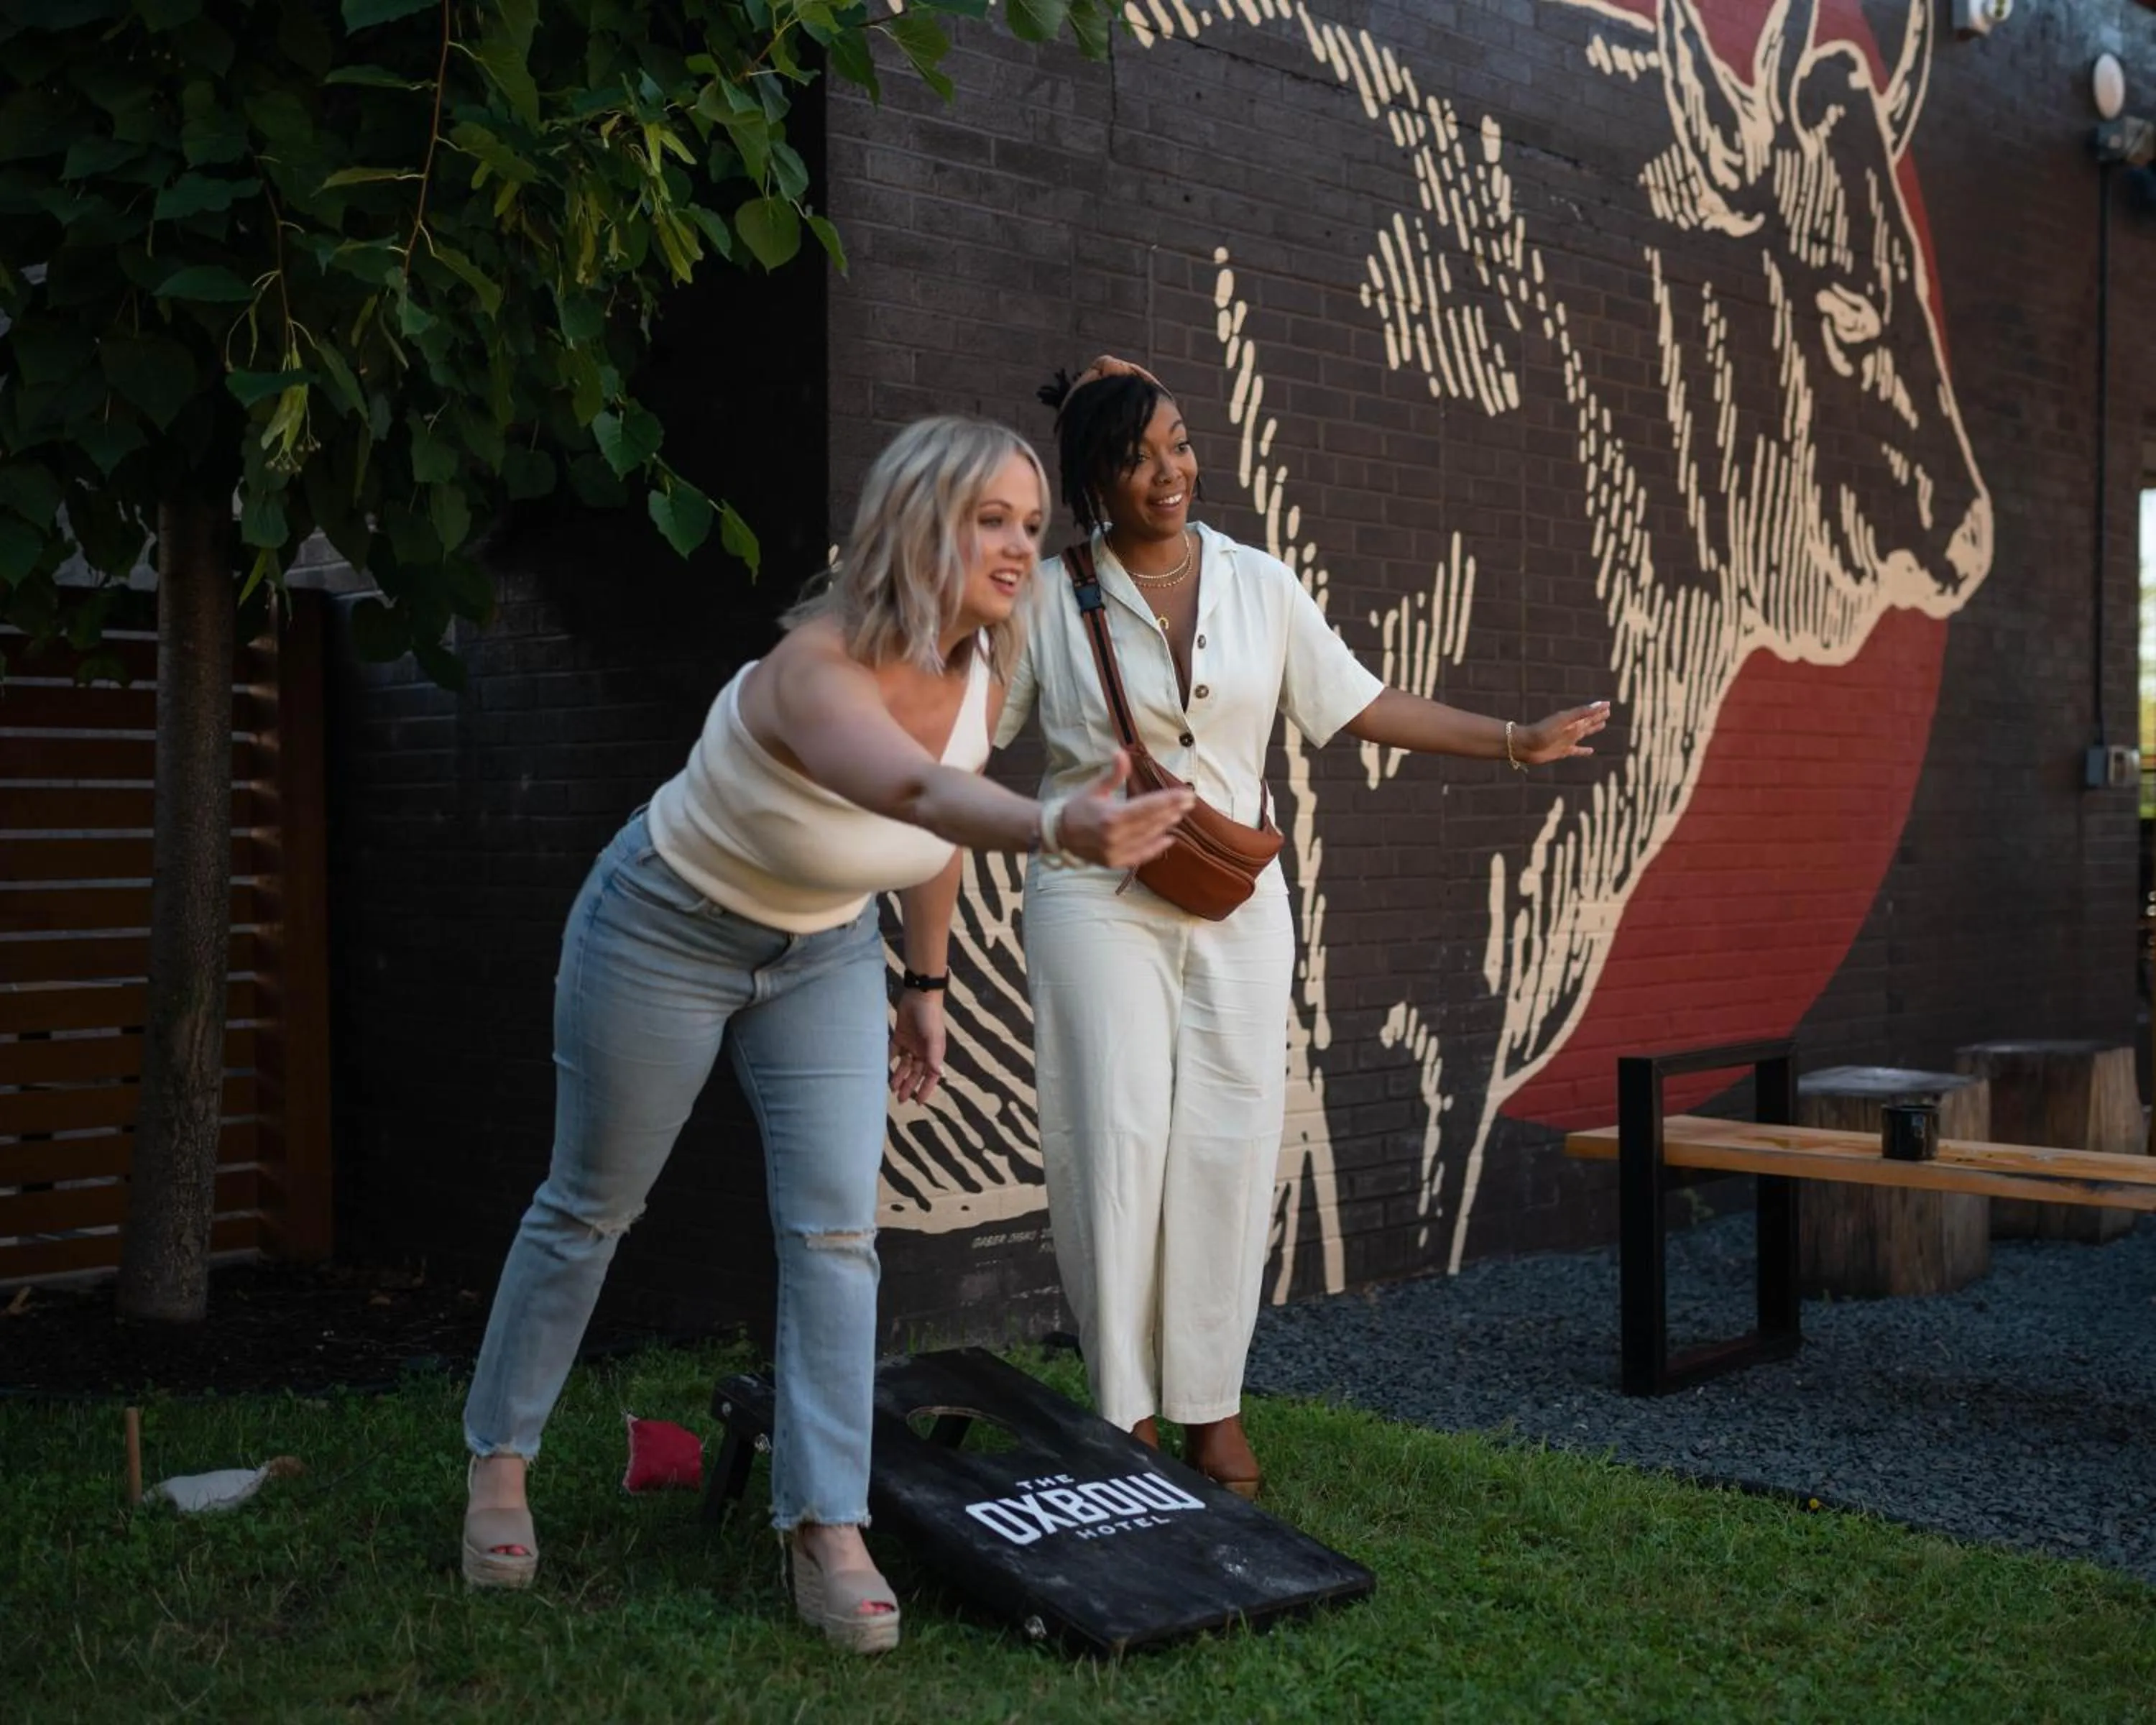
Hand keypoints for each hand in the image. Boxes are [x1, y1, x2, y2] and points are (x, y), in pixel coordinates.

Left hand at [888, 989, 944, 1104]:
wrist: (919, 995)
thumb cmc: (930, 1017)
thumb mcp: (934, 1038)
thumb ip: (934, 1056)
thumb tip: (937, 1074)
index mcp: (933, 1053)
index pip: (930, 1076)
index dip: (925, 1089)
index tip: (919, 1103)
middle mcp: (923, 1051)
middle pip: (915, 1073)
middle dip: (909, 1086)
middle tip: (899, 1099)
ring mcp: (911, 1044)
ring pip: (904, 1065)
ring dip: (899, 1076)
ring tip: (891, 1088)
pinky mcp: (900, 1036)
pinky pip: (893, 1051)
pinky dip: (889, 1060)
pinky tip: (882, 1069)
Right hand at [1051, 751, 1195, 868]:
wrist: (1059, 834)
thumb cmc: (1078, 807)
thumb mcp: (1094, 788)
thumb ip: (1113, 774)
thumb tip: (1121, 752)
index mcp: (1111, 816)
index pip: (1147, 807)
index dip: (1169, 800)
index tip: (1186, 794)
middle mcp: (1115, 836)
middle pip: (1152, 822)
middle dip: (1172, 810)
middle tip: (1190, 801)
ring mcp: (1116, 852)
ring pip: (1148, 837)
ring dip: (1166, 825)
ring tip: (1180, 814)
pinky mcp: (1115, 862)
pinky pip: (1141, 855)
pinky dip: (1156, 848)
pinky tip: (1169, 838)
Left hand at [1517, 701, 1611, 763]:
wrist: (1525, 746)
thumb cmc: (1542, 731)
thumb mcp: (1563, 720)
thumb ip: (1581, 713)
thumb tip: (1600, 704)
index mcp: (1571, 720)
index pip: (1588, 713)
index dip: (1598, 709)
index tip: (1608, 704)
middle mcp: (1570, 729)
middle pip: (1587, 722)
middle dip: (1597, 717)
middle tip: (1608, 712)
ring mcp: (1566, 740)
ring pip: (1584, 734)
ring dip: (1593, 729)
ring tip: (1602, 725)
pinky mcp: (1562, 751)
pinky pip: (1576, 751)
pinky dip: (1584, 751)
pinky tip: (1590, 751)